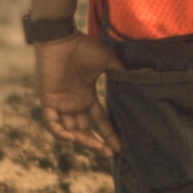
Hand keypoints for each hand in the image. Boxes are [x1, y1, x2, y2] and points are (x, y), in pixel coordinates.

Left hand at [35, 34, 118, 157]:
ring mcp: (61, 104)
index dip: (108, 134)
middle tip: (110, 153)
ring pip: (69, 131)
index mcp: (86, 96)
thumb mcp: (107, 62)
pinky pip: (52, 124)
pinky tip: (73, 138)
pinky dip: (60, 133)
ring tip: (98, 147)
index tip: (120, 146)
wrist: (62, 39)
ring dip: (83, 141)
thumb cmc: (83, 47)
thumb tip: (143, 74)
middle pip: (84, 131)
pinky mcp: (48, 101)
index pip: (98, 121)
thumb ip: (120, 73)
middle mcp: (74, 104)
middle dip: (96, 144)